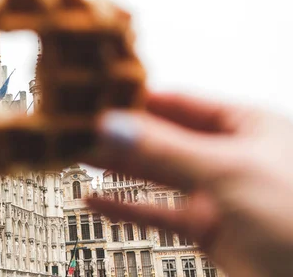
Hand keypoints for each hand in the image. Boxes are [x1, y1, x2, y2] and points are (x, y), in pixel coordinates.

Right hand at [87, 92, 292, 276]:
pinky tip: (97, 201)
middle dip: (123, 135)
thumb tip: (115, 126)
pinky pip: (158, 213)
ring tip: (80, 157)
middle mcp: (230, 156)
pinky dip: (126, 208)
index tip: (100, 99)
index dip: (139, 100)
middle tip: (80, 130)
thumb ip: (166, 149)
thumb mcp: (228, 170)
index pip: (181, 102)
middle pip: (164, 138)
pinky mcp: (207, 228)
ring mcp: (217, 193)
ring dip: (120, 168)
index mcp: (247, 126)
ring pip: (157, 175)